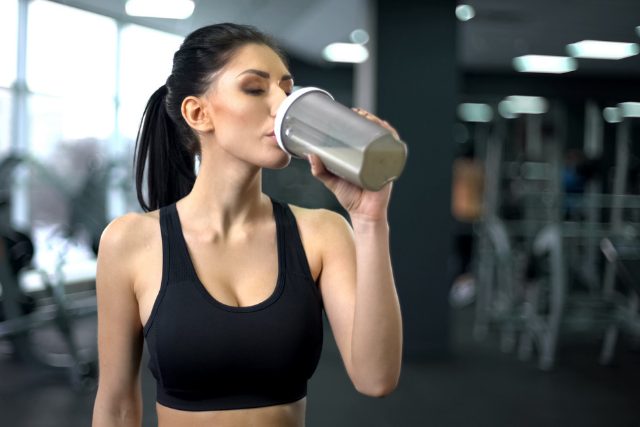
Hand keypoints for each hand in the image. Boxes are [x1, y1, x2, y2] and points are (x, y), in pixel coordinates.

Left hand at [307, 108, 398, 222]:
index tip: (352, 111)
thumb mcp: (332, 181)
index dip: (361, 121)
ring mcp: (383, 162)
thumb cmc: (350, 198)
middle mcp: (374, 156)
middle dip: (371, 119)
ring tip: (371, 119)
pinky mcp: (388, 170)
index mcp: (362, 156)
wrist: (364, 215)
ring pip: (386, 139)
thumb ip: (320, 170)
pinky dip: (392, 140)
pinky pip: (395, 152)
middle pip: (376, 133)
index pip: (364, 134)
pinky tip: (387, 132)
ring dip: (381, 125)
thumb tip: (310, 155)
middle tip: (359, 112)